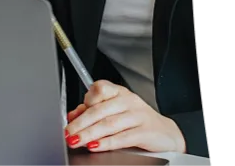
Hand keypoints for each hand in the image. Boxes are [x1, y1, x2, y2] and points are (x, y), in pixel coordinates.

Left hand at [64, 80, 185, 153]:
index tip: (72, 115)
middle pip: (100, 110)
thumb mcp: (116, 111)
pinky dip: (107, 142)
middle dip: (81, 123)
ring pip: (109, 124)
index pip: (100, 88)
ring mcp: (138, 115)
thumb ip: (95, 111)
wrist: (166, 134)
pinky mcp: (145, 132)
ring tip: (77, 141)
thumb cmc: (137, 121)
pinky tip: (96, 146)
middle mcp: (129, 101)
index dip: (85, 101)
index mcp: (120, 92)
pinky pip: (123, 137)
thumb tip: (72, 115)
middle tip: (68, 133)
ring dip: (90, 133)